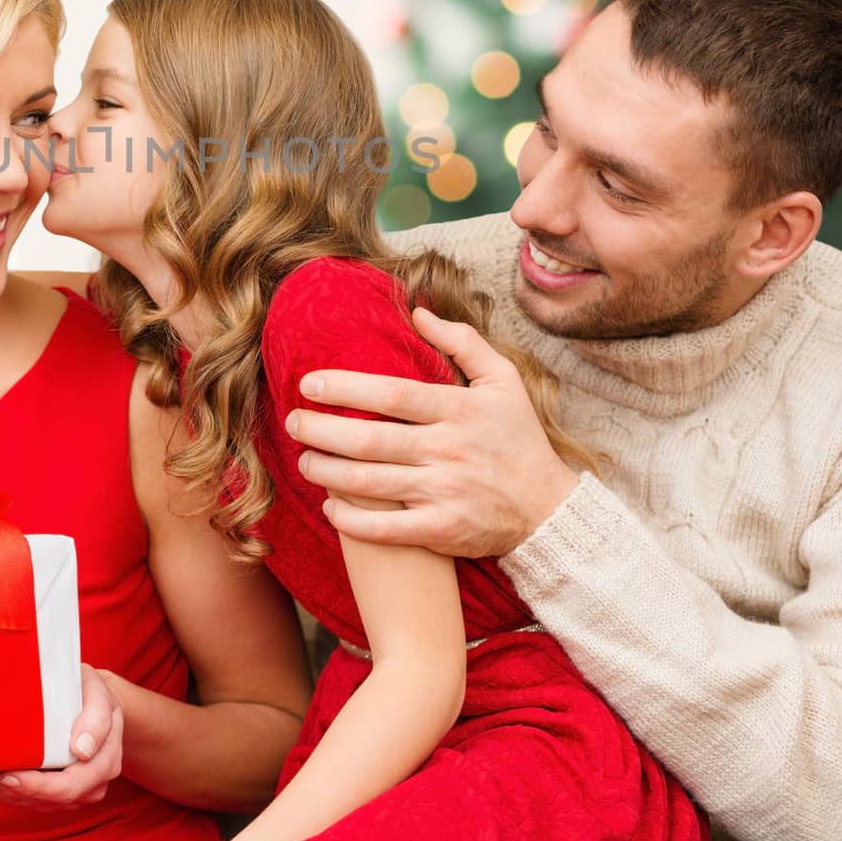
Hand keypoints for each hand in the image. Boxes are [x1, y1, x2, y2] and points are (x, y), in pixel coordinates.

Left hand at [0, 664, 123, 809]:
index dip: (38, 786)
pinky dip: (2, 790)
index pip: (71, 786)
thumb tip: (82, 749)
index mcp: (105, 761)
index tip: (9, 775)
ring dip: (0, 793)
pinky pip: (29, 798)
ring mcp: (73, 790)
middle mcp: (91, 783)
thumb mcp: (100, 693)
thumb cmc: (91, 694)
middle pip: (48, 800)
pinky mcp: (54, 790)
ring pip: (34, 802)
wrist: (92, 701)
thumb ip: (97, 717)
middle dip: (10, 791)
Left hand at [286, 306, 578, 558]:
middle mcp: (448, 450)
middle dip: (322, 430)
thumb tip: (417, 309)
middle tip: (292, 422)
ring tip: (302, 460)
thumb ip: (462, 341)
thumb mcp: (503, 380)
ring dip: (326, 472)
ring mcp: (445, 492)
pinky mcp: (443, 530)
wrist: (549, 510)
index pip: (392, 394)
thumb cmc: (518, 438)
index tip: (309, 382)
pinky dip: (352, 521)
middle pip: (370, 439)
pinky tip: (329, 507)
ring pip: (370, 483)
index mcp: (459, 410)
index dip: (346, 386)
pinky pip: (387, 529)